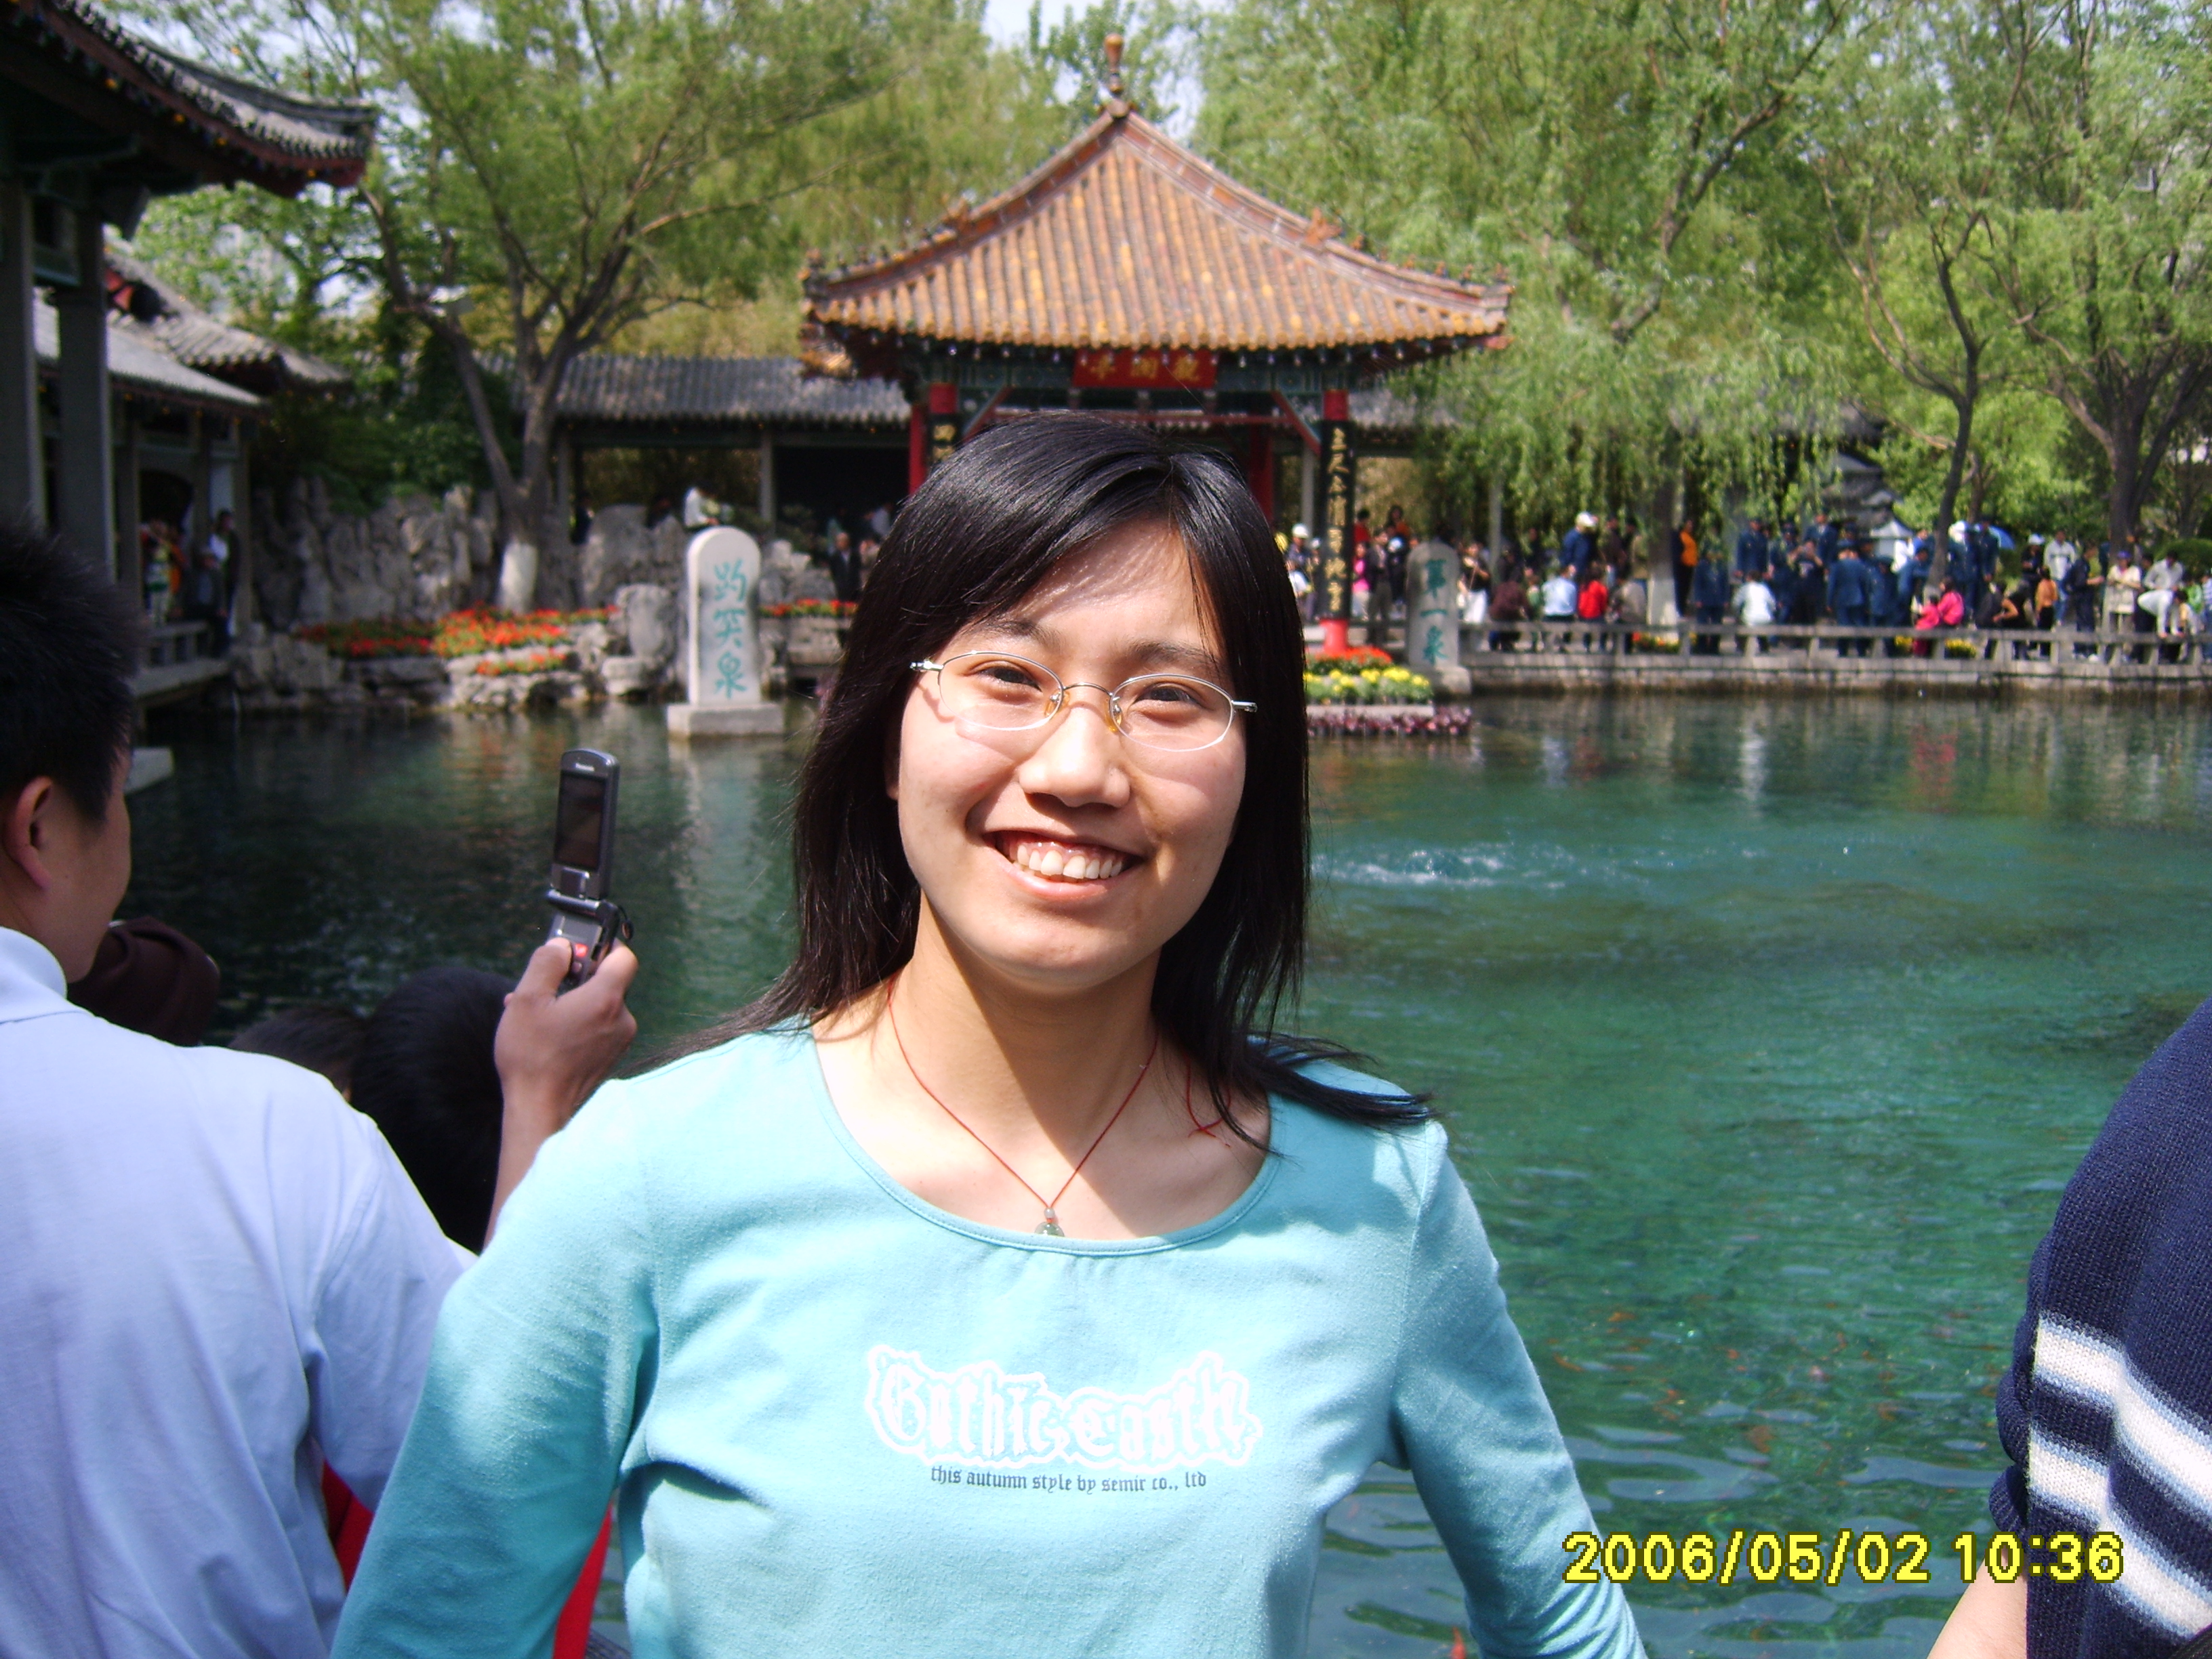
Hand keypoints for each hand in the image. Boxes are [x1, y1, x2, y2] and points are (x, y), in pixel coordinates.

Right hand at [487, 940, 638, 1237]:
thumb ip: (547, 963)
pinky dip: (575, 1023)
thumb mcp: (527, 999)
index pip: (624, 956)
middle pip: (608, 981)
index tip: (579, 951)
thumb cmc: (531, 1056)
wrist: (540, 1111)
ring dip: (570, 1002)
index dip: (604, 947)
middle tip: (545, 985)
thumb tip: (562, 946)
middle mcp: (622, 1019)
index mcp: (606, 999)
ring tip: (534, 1013)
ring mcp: (619, 1041)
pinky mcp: (610, 1057)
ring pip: (598, 1006)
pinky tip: (545, 1033)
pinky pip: (596, 1028)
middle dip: (576, 978)